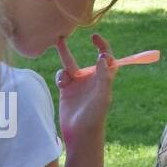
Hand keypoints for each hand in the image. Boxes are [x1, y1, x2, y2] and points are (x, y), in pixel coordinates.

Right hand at [55, 33, 116, 150]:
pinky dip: (60, 75)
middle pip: (89, 59)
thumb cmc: (95, 117)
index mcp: (104, 80)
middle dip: (82, 46)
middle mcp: (92, 81)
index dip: (104, 46)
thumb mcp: (102, 96)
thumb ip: (103, 76)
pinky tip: (62, 82)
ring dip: (65, 54)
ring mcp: (78, 85)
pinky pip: (62, 75)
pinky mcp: (66, 91)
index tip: (95, 37)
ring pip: (71, 64)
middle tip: (73, 32)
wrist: (80, 134)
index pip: (107, 59)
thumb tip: (104, 56)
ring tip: (59, 41)